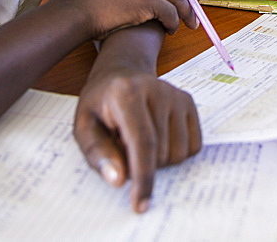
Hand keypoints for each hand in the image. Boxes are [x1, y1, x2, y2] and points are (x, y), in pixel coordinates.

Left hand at [74, 67, 200, 212]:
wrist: (121, 72)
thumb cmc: (100, 103)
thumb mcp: (84, 125)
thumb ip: (97, 153)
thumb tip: (119, 179)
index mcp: (127, 93)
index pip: (142, 142)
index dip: (143, 177)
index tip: (139, 205)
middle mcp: (158, 90)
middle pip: (161, 153)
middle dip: (142, 166)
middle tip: (123, 147)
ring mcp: (177, 95)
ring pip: (179, 153)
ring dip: (160, 160)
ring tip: (140, 141)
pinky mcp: (189, 102)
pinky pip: (193, 146)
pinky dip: (176, 152)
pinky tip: (158, 137)